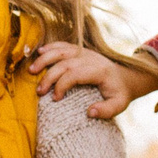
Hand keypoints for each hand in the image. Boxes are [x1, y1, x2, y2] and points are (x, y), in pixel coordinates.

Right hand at [26, 42, 156, 120]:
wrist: (126, 77)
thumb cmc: (119, 93)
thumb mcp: (119, 104)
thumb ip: (106, 110)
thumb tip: (89, 112)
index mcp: (99, 71)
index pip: (75, 74)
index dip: (62, 85)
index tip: (55, 99)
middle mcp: (91, 58)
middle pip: (65, 63)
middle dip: (49, 76)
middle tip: (39, 91)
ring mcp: (85, 52)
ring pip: (61, 51)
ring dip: (45, 59)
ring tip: (32, 70)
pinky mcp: (80, 50)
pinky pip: (63, 45)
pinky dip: (51, 47)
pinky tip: (39, 52)